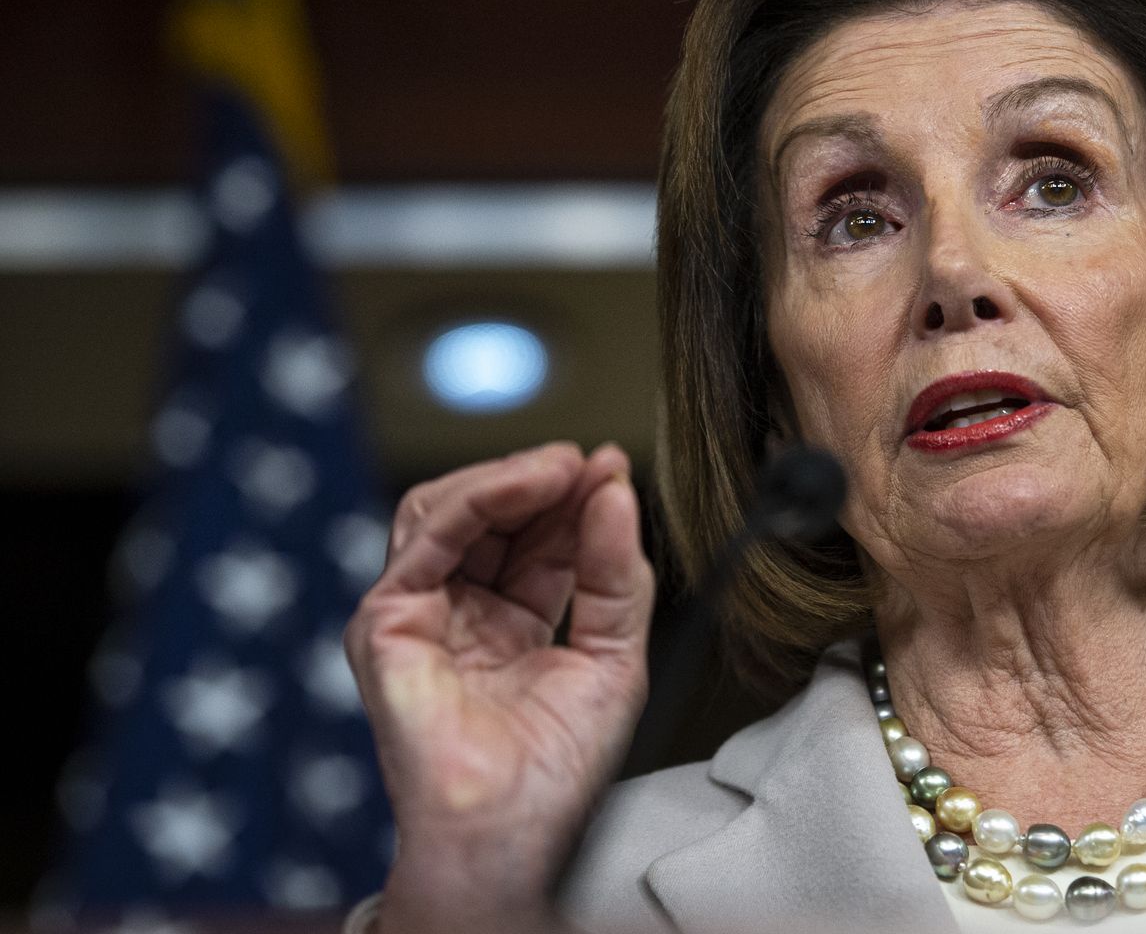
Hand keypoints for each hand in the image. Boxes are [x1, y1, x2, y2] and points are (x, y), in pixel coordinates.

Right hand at [344, 441, 652, 930]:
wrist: (515, 826)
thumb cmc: (557, 765)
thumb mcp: (613, 652)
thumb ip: (617, 573)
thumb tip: (615, 487)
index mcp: (510, 618)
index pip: (539, 536)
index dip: (576, 499)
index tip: (615, 468)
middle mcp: (459, 609)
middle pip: (493, 513)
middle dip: (547, 481)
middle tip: (595, 463)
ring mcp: (417, 611)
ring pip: (448, 507)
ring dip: (512, 477)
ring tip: (566, 469)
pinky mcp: (386, 620)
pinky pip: (429, 536)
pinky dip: (480, 499)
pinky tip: (531, 484)